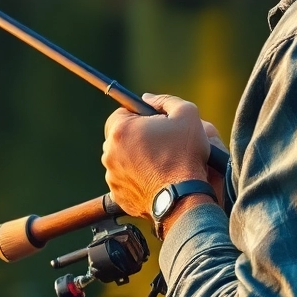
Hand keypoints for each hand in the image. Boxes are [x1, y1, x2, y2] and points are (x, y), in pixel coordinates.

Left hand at [102, 93, 213, 218]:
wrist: (184, 198)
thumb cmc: (185, 155)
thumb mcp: (186, 114)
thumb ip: (164, 100)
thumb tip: (147, 99)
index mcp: (120, 129)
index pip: (121, 113)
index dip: (139, 116)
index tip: (153, 124)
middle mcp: (110, 152)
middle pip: (120, 137)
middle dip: (136, 137)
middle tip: (159, 144)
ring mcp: (112, 175)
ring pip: (122, 159)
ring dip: (136, 158)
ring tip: (160, 163)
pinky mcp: (118, 194)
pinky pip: (125, 180)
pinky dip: (137, 179)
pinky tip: (155, 179)